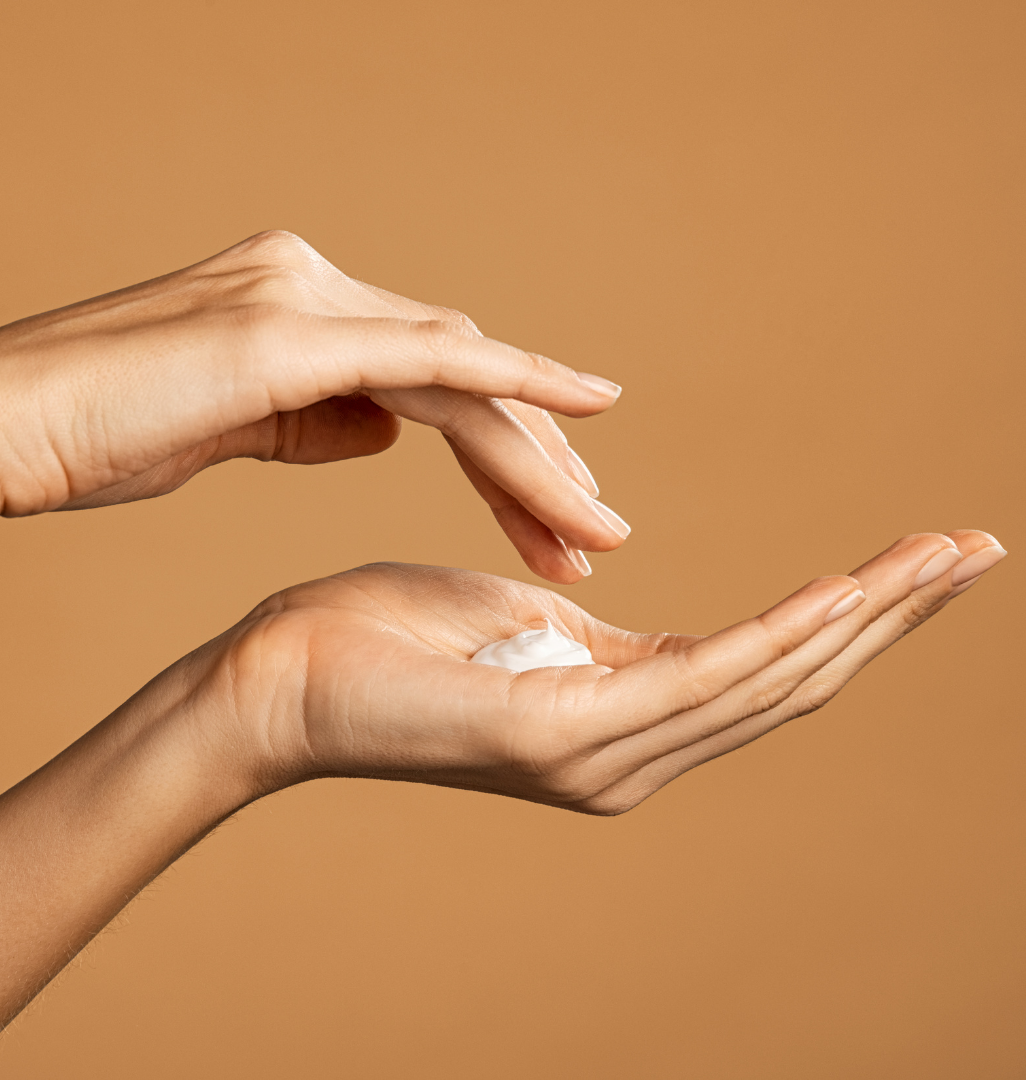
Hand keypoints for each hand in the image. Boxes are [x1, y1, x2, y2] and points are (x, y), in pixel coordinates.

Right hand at [0, 231, 626, 581]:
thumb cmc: (96, 434)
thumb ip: (317, 416)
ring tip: (596, 529)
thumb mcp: (231, 425)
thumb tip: (386, 430)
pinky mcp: (287, 332)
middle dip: (536, 464)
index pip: (436, 380)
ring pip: (464, 374)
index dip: (503, 450)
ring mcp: (304, 299)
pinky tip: (585, 411)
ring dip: (536, 455)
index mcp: (305, 310)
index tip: (552, 511)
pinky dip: (514, 383)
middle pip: (464, 377)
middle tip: (596, 534)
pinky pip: (430, 356)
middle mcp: (317, 287)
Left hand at [0, 529, 1005, 1021]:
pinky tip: (842, 594)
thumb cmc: (388, 636)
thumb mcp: (515, 621)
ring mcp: (599, 754)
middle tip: (976, 551)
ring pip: (764, 682)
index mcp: (619, 719)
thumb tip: (614, 617)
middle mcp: (627, 754)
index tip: (920, 558)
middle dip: (890, 618)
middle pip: (790, 680)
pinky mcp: (560, 733)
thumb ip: (586, 637)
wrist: (282, 677)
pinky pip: (696, 678)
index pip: (762, 665)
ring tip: (943, 559)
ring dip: (861, 621)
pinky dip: (778, 636)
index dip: (851, 615)